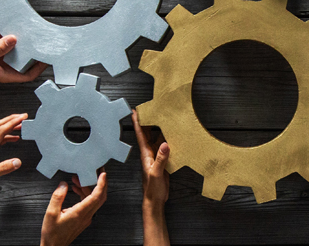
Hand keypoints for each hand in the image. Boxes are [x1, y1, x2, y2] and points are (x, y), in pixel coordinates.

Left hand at [0, 113, 25, 206]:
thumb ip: (4, 168)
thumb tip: (17, 161)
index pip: (2, 130)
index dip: (13, 122)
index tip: (22, 117)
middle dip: (11, 119)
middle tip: (23, 117)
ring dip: (9, 126)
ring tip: (20, 126)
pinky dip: (7, 135)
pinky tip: (13, 139)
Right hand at [40, 173, 107, 245]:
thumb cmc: (52, 233)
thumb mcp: (50, 213)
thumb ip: (58, 197)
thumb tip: (63, 184)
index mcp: (80, 213)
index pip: (96, 196)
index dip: (101, 183)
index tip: (102, 173)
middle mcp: (86, 215)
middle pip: (100, 197)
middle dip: (100, 182)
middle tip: (97, 171)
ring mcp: (86, 218)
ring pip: (94, 200)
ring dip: (89, 188)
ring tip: (78, 179)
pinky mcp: (84, 219)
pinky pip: (89, 204)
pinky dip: (85, 194)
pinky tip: (76, 189)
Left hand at [132, 110, 169, 245]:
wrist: (155, 199)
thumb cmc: (152, 189)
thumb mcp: (156, 173)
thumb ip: (161, 159)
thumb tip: (165, 144)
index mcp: (146, 154)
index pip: (140, 135)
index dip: (137, 122)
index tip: (135, 111)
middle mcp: (150, 153)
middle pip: (148, 134)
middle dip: (148, 121)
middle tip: (151, 109)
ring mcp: (156, 157)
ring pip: (157, 139)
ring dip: (159, 129)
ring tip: (162, 118)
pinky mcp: (162, 161)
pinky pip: (164, 147)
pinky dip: (167, 140)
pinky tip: (172, 135)